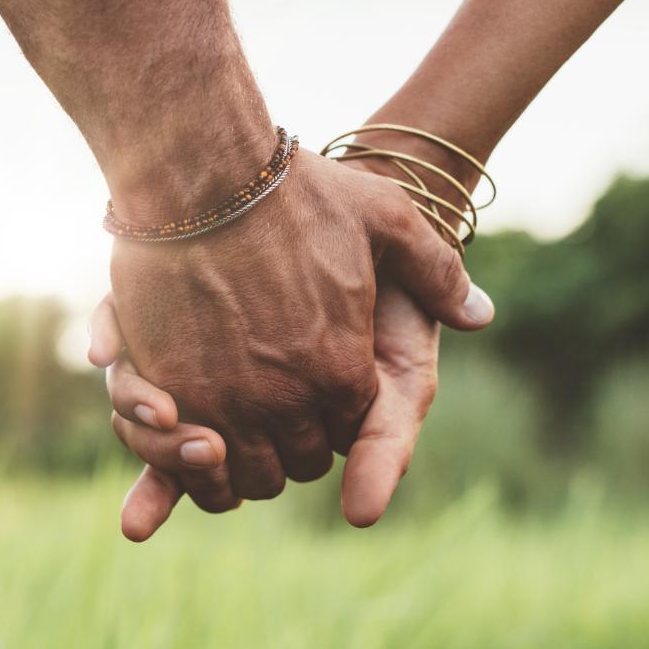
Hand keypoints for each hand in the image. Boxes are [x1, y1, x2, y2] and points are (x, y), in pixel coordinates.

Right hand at [108, 149, 490, 502]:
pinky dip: (186, 460)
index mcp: (343, 369)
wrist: (200, 173)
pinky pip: (180, 459)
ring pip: (242, 475)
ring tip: (235, 428)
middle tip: (277, 412)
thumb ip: (437, 273)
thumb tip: (481, 316)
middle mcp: (287, 399)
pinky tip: (188, 431)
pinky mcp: (167, 392)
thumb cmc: (295, 193)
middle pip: (296, 464)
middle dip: (292, 445)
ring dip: (242, 462)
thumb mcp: (386, 217)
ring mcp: (224, 402)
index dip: (337, 417)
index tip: (319, 393)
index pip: (349, 434)